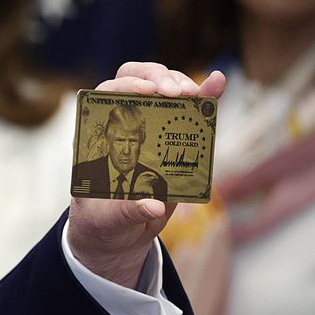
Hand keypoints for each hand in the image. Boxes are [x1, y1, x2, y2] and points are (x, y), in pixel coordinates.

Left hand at [67, 63, 225, 288]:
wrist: (118, 237)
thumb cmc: (102, 224)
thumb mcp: (107, 222)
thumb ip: (125, 213)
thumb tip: (153, 205)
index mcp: (97, 138)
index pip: (105, 97)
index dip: (124, 87)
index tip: (146, 92)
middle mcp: (122, 126)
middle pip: (134, 81)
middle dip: (157, 78)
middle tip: (177, 93)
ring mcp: (150, 129)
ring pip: (163, 90)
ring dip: (181, 85)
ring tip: (196, 95)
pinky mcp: (174, 141)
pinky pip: (190, 113)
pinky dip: (205, 97)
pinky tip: (217, 82)